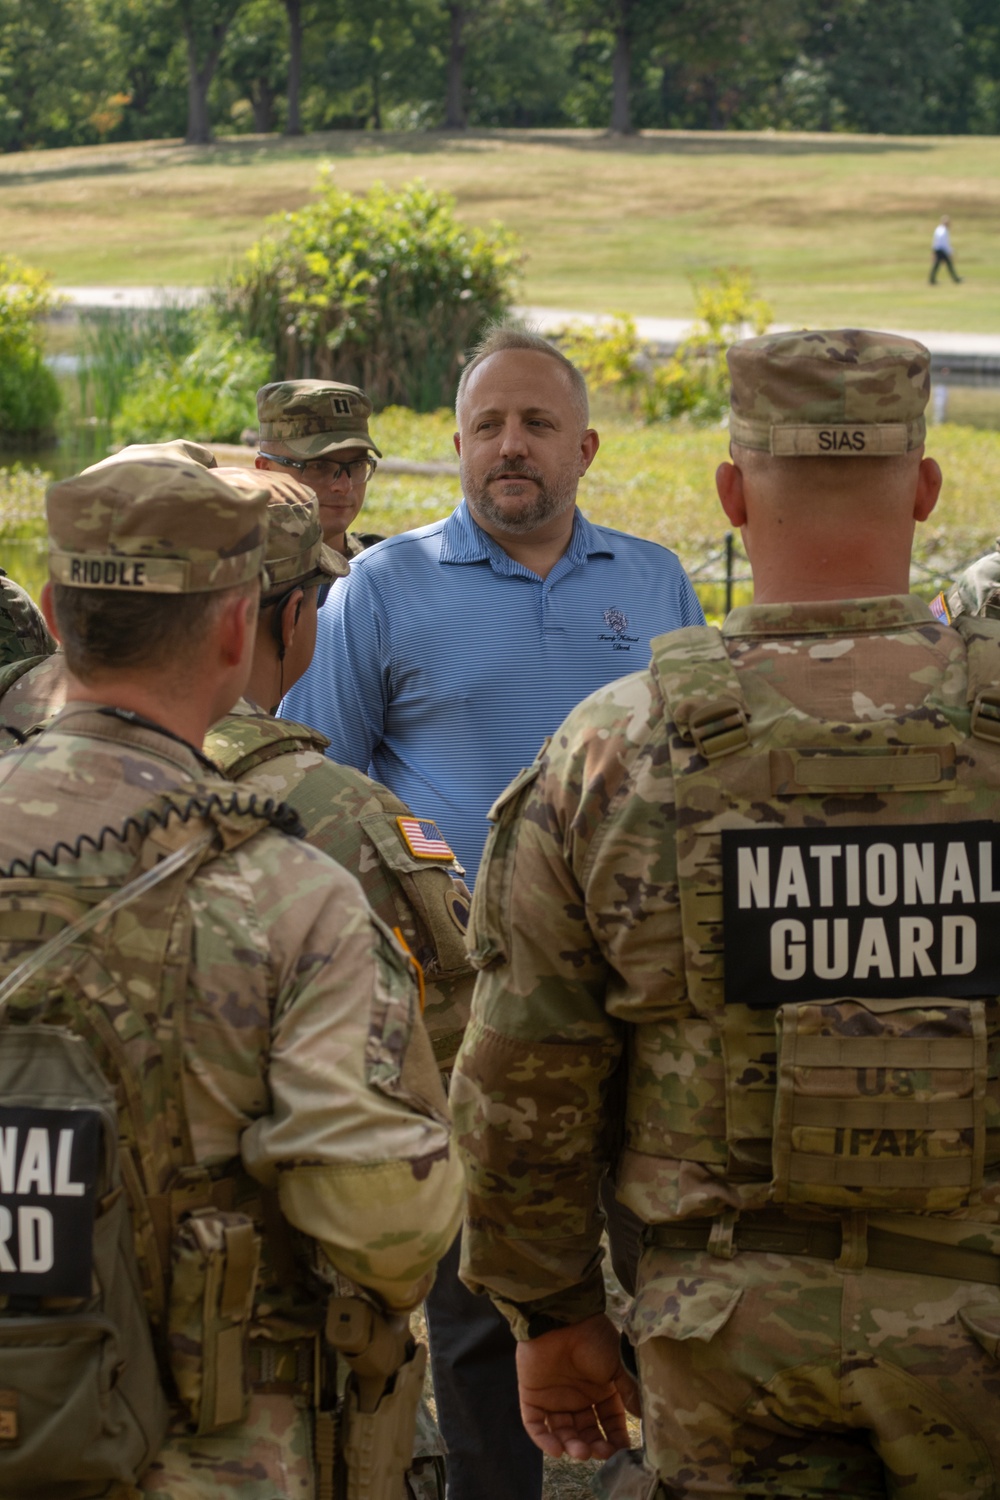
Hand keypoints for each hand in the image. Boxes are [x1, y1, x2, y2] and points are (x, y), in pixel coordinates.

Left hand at [515, 1312, 640, 1460]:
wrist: (560, 1319)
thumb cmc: (593, 1339)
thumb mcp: (617, 1365)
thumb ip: (628, 1391)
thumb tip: (645, 1417)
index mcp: (599, 1390)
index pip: (609, 1423)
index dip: (615, 1439)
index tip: (621, 1453)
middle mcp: (577, 1397)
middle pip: (586, 1432)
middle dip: (593, 1446)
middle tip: (599, 1453)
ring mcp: (554, 1398)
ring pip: (563, 1432)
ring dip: (571, 1446)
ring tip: (580, 1451)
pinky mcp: (532, 1396)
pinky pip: (535, 1424)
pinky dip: (543, 1440)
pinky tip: (557, 1450)